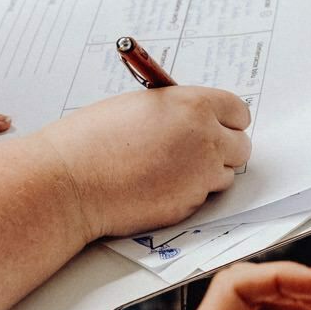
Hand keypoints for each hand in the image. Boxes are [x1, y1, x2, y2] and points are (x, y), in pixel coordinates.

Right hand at [33, 87, 251, 239]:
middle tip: (198, 150)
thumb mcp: (140, 106)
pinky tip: (157, 186)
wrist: (68, 181)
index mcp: (194, 106)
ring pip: (225, 174)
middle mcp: (206, 139)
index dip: (227, 120)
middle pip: (241, 146)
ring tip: (167, 168)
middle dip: (224, 148)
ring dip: (207, 173)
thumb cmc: (91, 139)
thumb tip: (197, 118)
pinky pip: (203, 196)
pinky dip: (189, 193)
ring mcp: (202, 175)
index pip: (239, 111)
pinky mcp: (191, 204)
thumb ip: (178, 111)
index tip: (219, 125)